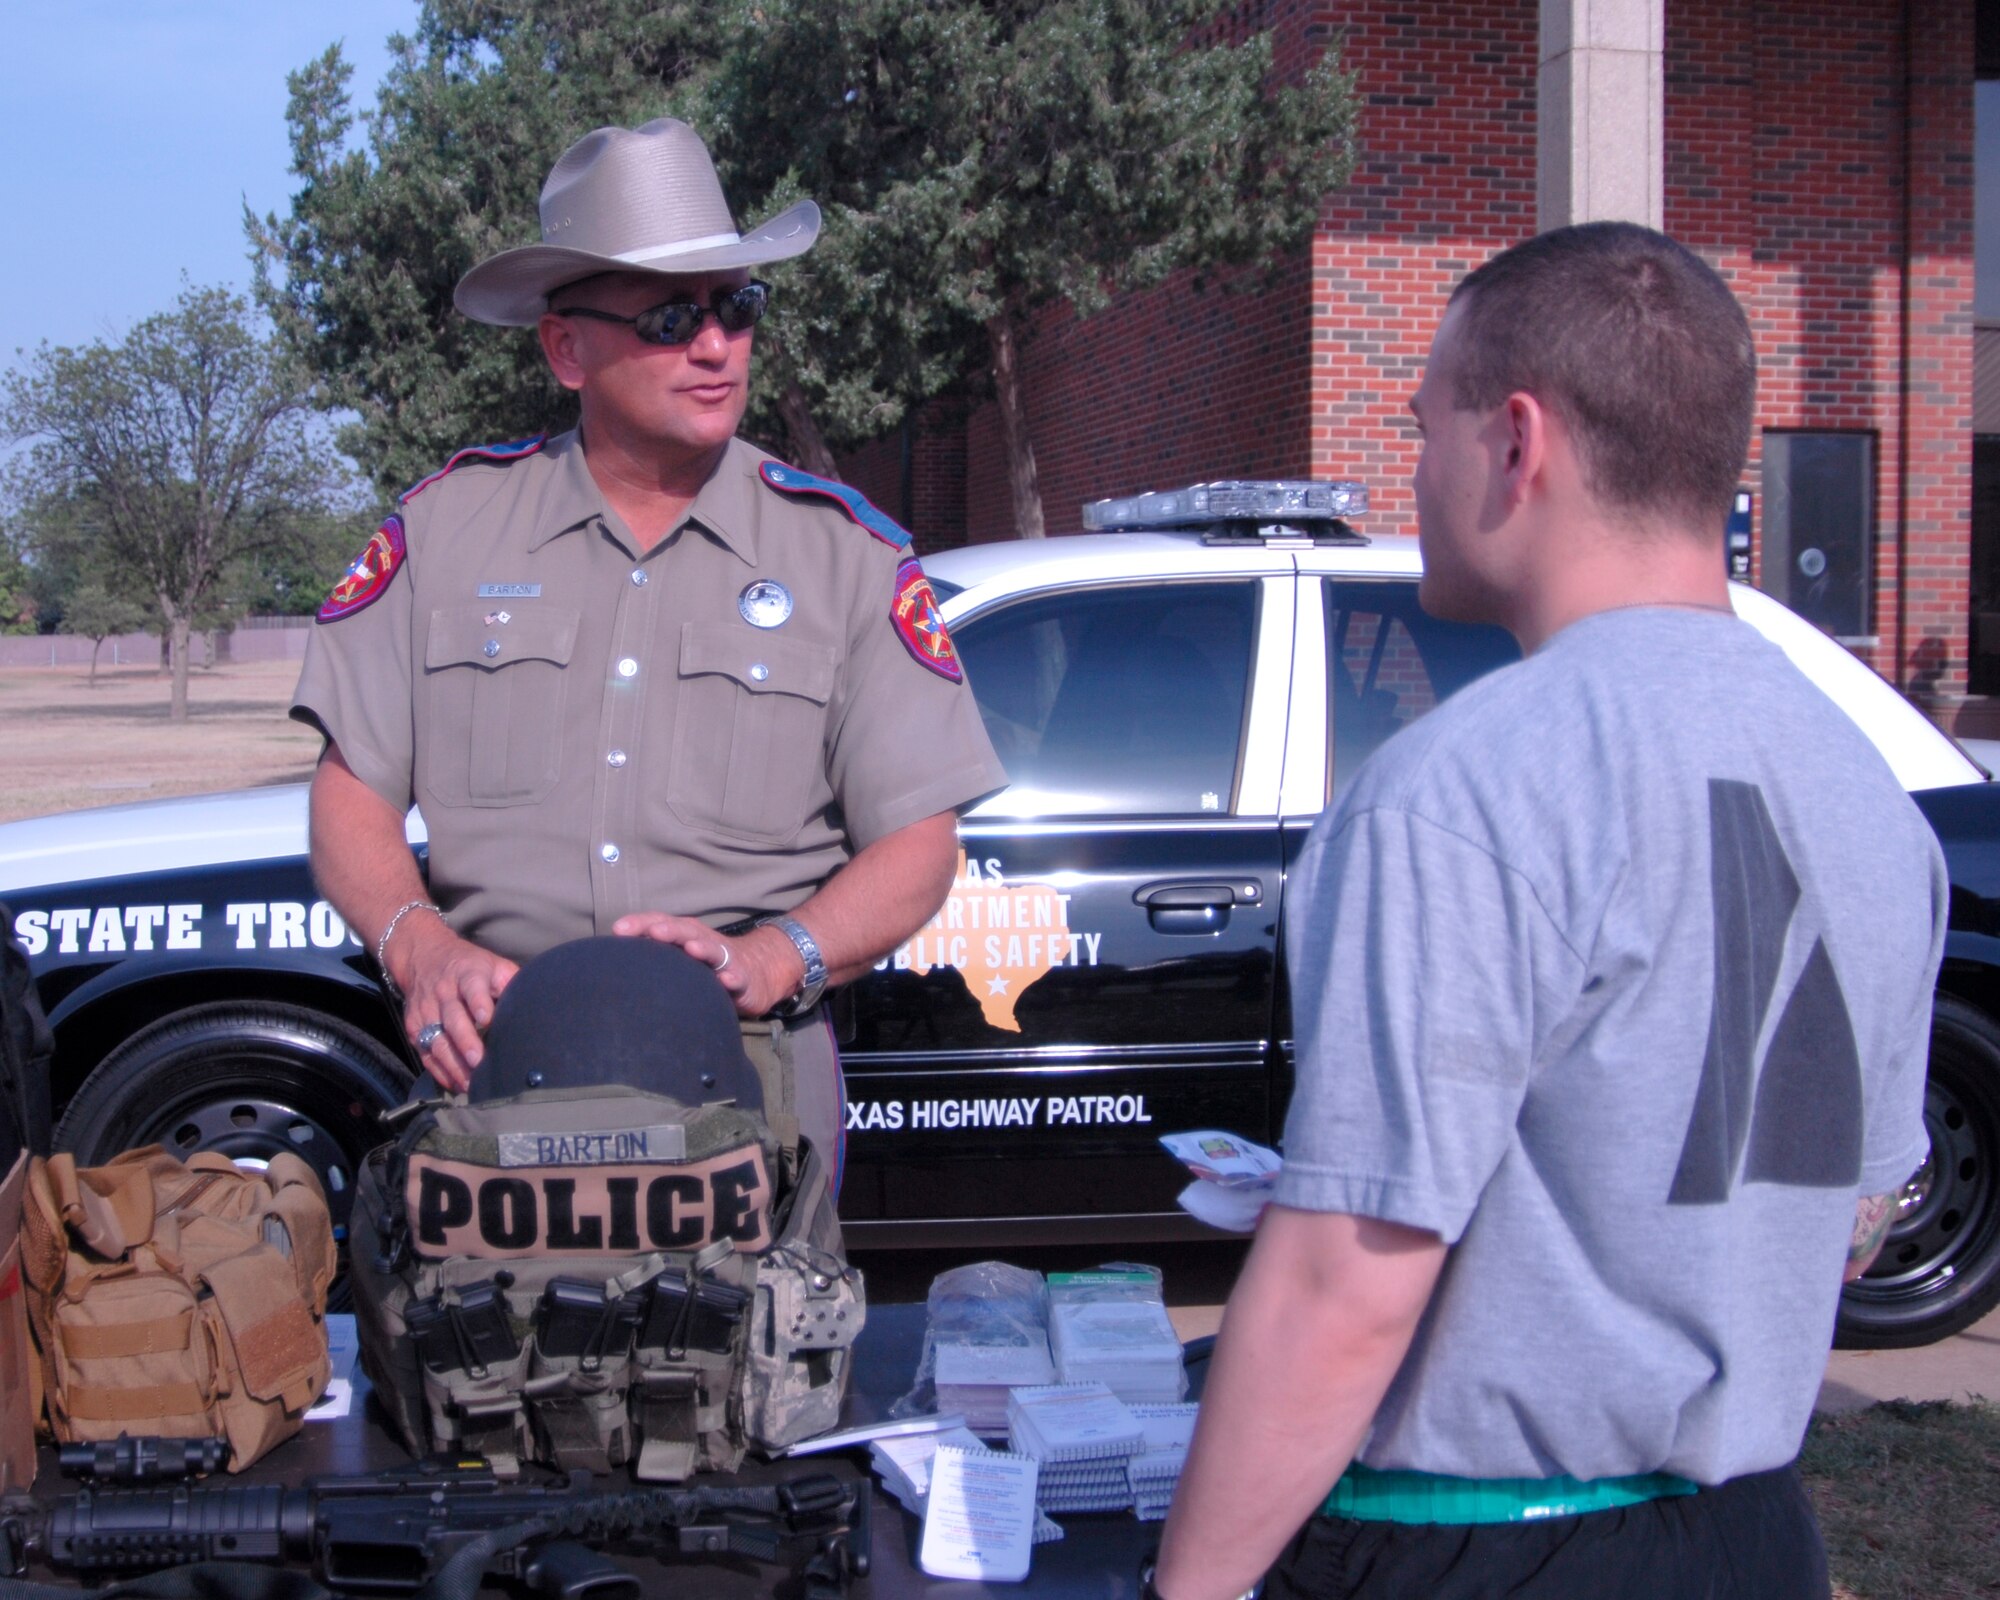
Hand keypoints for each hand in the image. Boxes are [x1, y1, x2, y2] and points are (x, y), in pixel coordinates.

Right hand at [388, 915, 518, 1091]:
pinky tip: (456, 1084)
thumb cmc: (471, 967)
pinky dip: (439, 1071)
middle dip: (465, 1041)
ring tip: (470, 1083)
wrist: (424, 957)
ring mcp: (426, 1011)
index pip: (472, 987)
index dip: (479, 1002)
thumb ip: (512, 982)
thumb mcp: (493, 965)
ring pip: (436, 1040)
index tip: (487, 1019)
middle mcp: (444, 992)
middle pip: (453, 1018)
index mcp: (468, 974)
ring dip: (453, 1063)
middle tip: (479, 1061)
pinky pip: (425, 1053)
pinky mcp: (414, 1028)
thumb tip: (538, 1005)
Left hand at [611, 912, 804, 1017]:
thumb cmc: (709, 965)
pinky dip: (732, 978)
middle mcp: (704, 941)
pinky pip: (738, 978)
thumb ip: (656, 955)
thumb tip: (612, 958)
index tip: (618, 930)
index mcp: (685, 935)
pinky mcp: (743, 979)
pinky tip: (725, 981)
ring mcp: (725, 960)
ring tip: (691, 949)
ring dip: (702, 948)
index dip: (641, 924)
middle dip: (670, 931)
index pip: (661, 923)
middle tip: (652, 932)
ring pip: (714, 951)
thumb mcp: (682, 957)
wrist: (758, 972)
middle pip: (686, 931)